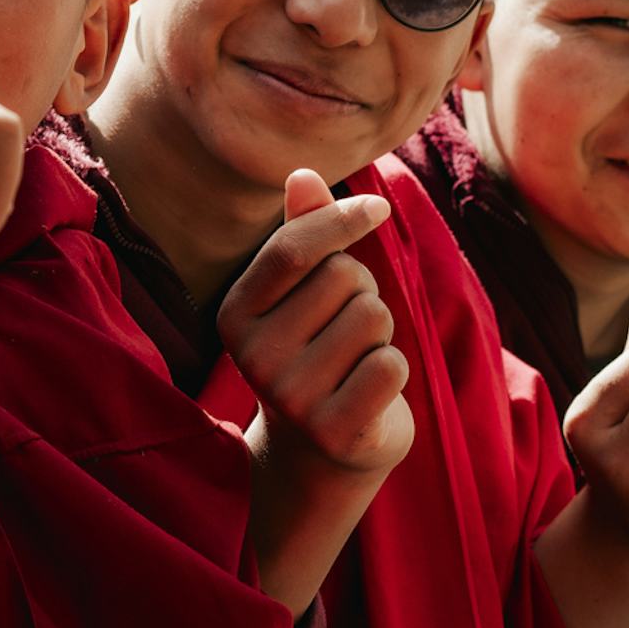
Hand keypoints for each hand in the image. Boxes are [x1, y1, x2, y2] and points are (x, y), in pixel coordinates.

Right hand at [221, 169, 413, 479]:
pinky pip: (391, 366)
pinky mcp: (333, 431)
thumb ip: (303, 235)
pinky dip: (393, 372)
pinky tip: (369, 393)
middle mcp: (253, 357)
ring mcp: (291, 398)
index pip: (293, 247)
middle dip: (363, 291)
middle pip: (344, 278)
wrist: (318, 454)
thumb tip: (303, 173)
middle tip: (344, 329)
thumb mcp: (302, 295)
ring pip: (373, 318)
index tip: (378, 208)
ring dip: (380, 333)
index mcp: (234, 313)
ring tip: (354, 361)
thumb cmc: (316, 353)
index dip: (341, 218)